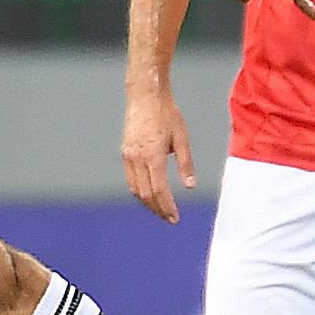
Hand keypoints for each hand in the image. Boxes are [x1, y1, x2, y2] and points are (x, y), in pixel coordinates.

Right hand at [122, 91, 195, 223]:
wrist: (145, 95)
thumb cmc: (166, 113)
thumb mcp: (182, 138)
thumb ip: (186, 164)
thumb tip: (189, 186)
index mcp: (153, 156)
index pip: (159, 190)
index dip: (167, 207)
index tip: (174, 218)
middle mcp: (137, 158)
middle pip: (146, 194)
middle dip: (158, 209)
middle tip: (170, 219)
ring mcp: (128, 156)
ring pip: (135, 189)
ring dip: (147, 203)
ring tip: (160, 209)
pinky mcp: (125, 152)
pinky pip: (130, 178)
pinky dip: (139, 191)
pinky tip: (148, 194)